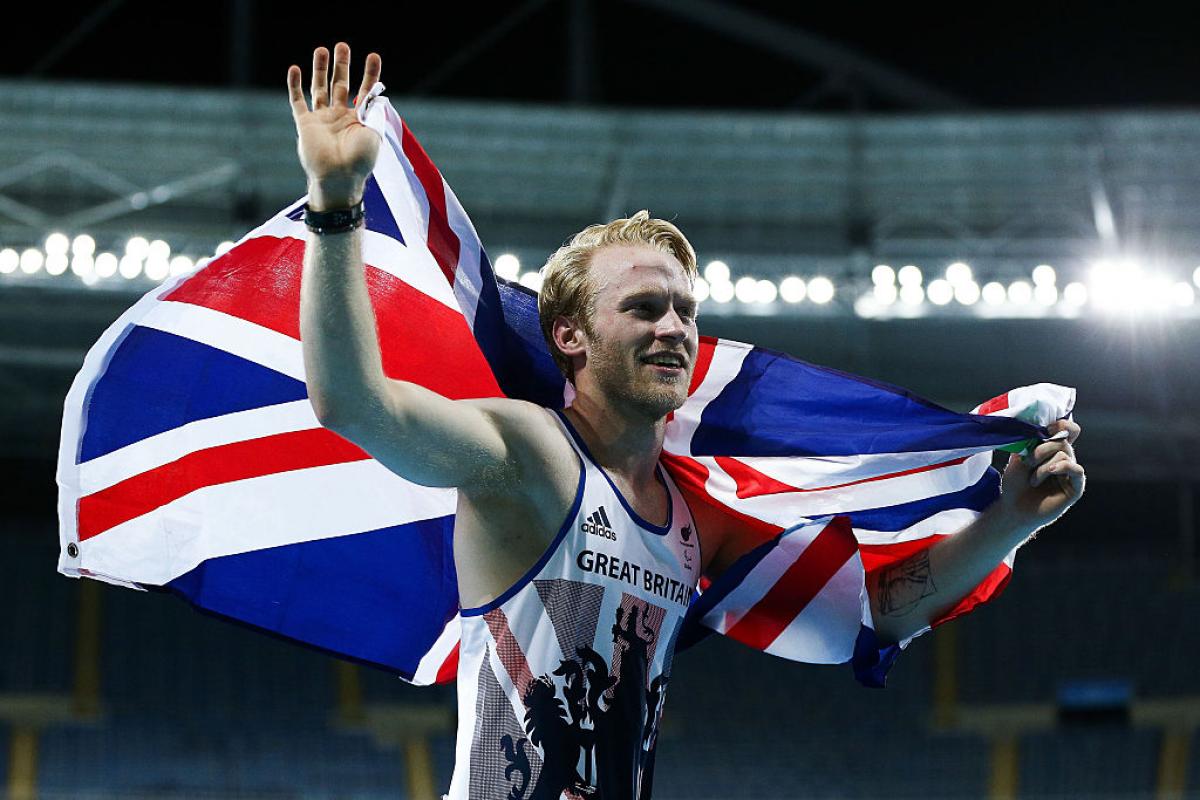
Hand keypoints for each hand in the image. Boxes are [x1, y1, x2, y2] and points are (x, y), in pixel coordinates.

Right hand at [287, 43, 381, 210]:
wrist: (339, 178)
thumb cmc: (361, 161)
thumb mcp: (374, 133)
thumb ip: (374, 111)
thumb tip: (377, 93)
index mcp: (359, 120)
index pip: (365, 90)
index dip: (370, 73)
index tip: (373, 56)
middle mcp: (340, 117)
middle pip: (341, 84)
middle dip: (342, 65)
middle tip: (342, 45)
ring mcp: (322, 119)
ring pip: (320, 88)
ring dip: (320, 69)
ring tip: (322, 49)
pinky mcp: (305, 124)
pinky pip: (298, 102)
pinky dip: (295, 85)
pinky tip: (294, 69)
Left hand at [998, 417, 1085, 532]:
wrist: (1013, 508)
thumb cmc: (1015, 483)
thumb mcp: (1019, 457)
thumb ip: (1031, 441)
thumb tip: (1040, 425)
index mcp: (1052, 449)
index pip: (1067, 429)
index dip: (1061, 424)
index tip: (1046, 428)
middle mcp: (1064, 458)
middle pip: (1062, 441)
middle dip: (1042, 449)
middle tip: (1028, 462)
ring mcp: (1071, 473)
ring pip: (1064, 454)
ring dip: (1043, 466)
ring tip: (1032, 480)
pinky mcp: (1075, 487)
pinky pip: (1076, 469)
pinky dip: (1062, 466)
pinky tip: (1051, 471)